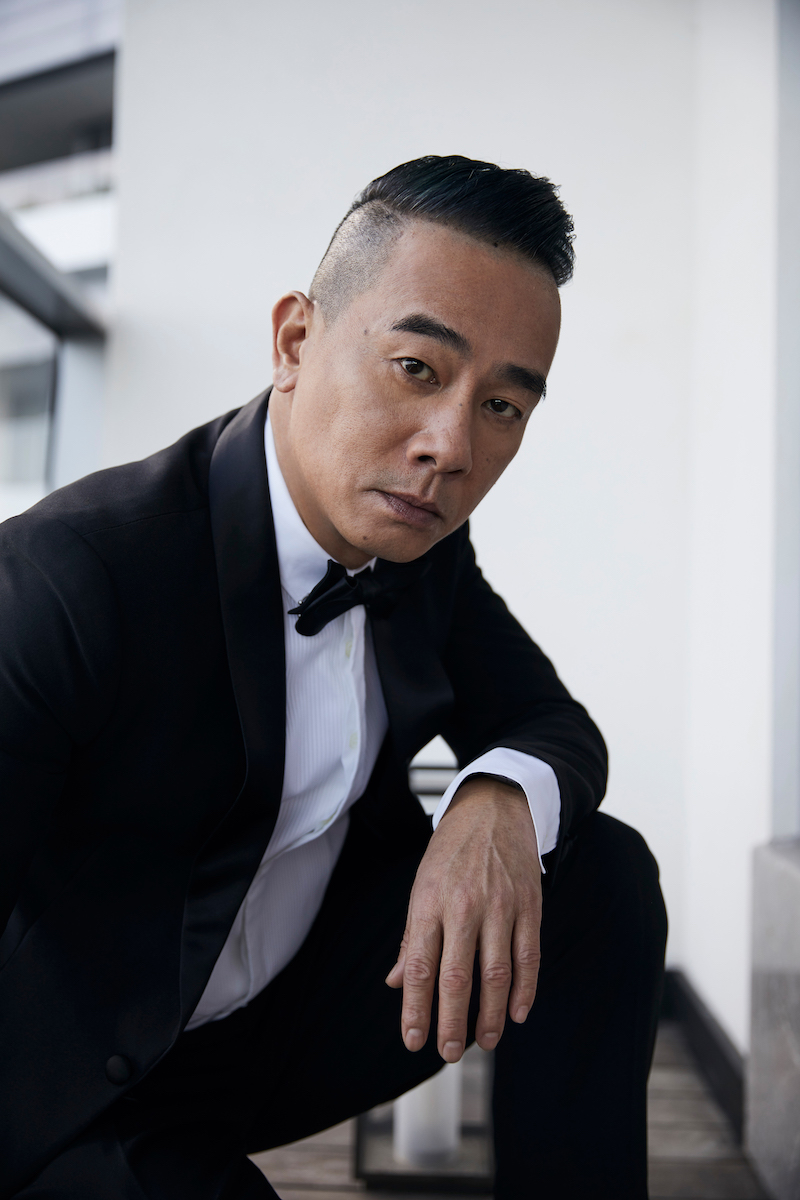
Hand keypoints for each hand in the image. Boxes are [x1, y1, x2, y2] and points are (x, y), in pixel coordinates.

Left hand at [385, 777, 541, 1062]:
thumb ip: (413, 938)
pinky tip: (518, 1013)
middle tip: (449, 1053)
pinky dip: (525, 989)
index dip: (416, 1009)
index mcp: (429, 903)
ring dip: (492, 1015)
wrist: (494, 807)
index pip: (420, 968)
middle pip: (457, 977)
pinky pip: (528, 955)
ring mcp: (501, 906)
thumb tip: (396, 983)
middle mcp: (464, 906)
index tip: (414, 1040)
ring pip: (497, 973)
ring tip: (485, 1042)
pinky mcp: (529, 905)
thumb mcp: (421, 886)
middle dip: (452, 1022)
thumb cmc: (451, 852)